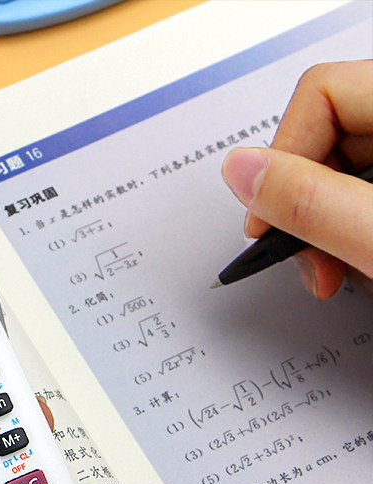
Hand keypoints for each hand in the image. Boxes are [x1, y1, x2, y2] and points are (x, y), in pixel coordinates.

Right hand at [221, 60, 372, 298]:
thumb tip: (242, 171)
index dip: (283, 158)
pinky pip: (360, 192)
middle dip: (303, 204)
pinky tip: (358, 263)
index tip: (269, 220)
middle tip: (311, 259)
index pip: (321, 92)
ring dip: (322, 227)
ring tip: (337, 273)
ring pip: (341, 167)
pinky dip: (347, 231)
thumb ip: (314, 203)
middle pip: (326, 133)